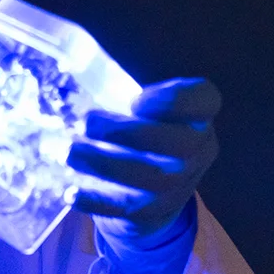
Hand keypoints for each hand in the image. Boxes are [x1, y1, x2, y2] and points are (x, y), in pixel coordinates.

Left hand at [70, 78, 221, 246]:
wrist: (151, 196)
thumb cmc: (142, 137)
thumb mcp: (145, 112)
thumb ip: (122, 89)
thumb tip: (67, 59)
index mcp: (197, 118)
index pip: (206, 100)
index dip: (175, 100)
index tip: (137, 100)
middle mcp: (196, 152)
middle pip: (177, 142)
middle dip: (129, 132)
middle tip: (88, 122)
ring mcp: (176, 186)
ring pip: (147, 177)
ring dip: (103, 163)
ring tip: (70, 151)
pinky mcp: (150, 213)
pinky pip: (124, 209)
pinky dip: (95, 200)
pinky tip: (71, 192)